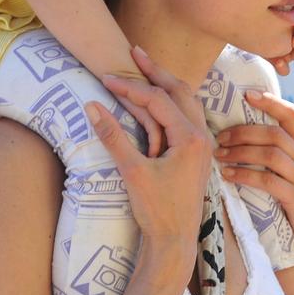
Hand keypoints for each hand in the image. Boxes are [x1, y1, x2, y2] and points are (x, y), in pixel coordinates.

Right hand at [86, 53, 211, 245]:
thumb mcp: (131, 171)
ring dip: (166, 83)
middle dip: (156, 70)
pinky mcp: (197, 153)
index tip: (106, 77)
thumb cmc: (155, 210)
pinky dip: (172, 100)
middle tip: (135, 52)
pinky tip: (158, 99)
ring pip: (187, 101)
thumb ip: (113, 137)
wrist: (176, 243)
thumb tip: (91, 106)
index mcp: (189, 138)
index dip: (130, 87)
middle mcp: (201, 136)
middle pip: (179, 90)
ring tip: (146, 68)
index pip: (157, 100)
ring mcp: (202, 144)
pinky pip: (187, 114)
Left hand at [214, 89, 293, 293]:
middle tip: (220, 137)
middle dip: (244, 131)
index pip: (291, 115)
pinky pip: (269, 181)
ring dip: (241, 151)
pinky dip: (245, 174)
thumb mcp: (291, 173)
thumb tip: (237, 135)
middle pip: (275, 133)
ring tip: (219, 155)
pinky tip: (228, 175)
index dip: (270, 101)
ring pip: (272, 154)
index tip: (247, 94)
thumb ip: (275, 154)